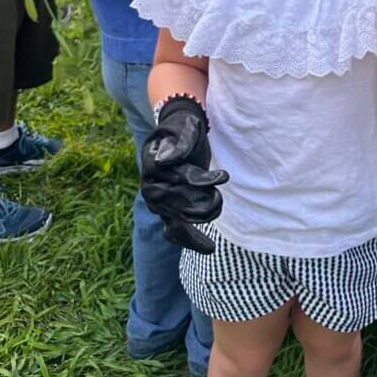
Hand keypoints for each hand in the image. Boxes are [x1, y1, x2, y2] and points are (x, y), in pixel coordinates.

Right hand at [141, 96, 228, 254]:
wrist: (179, 133)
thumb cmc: (183, 129)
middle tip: (219, 196)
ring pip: (179, 220)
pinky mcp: (168, 209)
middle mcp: (152, 186)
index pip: (179, 178)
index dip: (203, 180)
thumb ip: (179, 143)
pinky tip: (208, 248)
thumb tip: (165, 160)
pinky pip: (176, 231)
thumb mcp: (185, 129)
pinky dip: (191, 240)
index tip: (225, 176)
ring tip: (218, 204)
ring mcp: (159, 201)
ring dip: (203, 215)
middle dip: (204, 200)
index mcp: (153, 164)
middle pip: (180, 202)